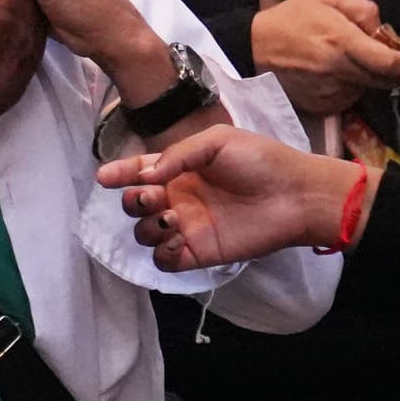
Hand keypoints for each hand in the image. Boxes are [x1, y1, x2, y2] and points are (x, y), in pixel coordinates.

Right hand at [96, 127, 368, 271]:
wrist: (295, 195)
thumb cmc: (261, 161)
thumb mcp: (218, 141)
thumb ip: (177, 154)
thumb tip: (144, 176)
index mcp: (180, 170)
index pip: (139, 172)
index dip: (119, 174)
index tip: (104, 178)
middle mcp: (178, 198)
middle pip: (135, 205)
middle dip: (134, 200)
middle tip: (152, 196)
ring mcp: (187, 227)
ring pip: (144, 233)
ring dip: (148, 227)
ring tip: (172, 218)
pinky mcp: (198, 253)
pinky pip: (164, 259)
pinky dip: (163, 252)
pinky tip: (180, 238)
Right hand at [251, 0, 399, 116]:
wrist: (249, 49)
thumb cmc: (290, 20)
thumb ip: (363, 9)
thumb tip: (384, 29)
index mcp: (342, 42)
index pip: (391, 64)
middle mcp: (338, 72)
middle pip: (385, 81)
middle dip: (394, 72)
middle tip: (390, 58)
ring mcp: (328, 93)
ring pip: (367, 90)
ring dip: (370, 79)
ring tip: (351, 61)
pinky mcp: (320, 107)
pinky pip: (348, 98)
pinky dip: (349, 88)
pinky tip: (334, 74)